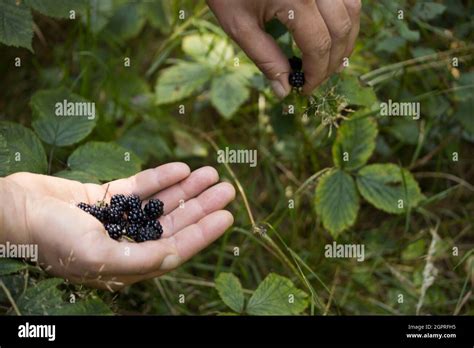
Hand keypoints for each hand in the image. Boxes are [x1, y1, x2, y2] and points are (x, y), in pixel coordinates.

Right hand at [1, 163, 234, 289]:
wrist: (16, 211)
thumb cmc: (53, 239)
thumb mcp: (98, 255)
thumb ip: (140, 260)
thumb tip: (177, 255)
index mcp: (127, 263)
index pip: (175, 247)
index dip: (203, 233)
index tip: (227, 216)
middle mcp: (126, 242)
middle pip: (174, 223)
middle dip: (201, 206)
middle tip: (227, 188)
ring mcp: (117, 219)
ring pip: (161, 203)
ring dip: (187, 189)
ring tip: (212, 172)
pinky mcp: (106, 197)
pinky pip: (140, 186)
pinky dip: (160, 178)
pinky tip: (182, 168)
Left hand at [207, 0, 360, 96]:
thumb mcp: (240, 26)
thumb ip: (265, 59)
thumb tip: (284, 91)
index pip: (319, 46)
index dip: (316, 73)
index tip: (306, 88)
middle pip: (342, 30)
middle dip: (333, 61)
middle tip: (317, 79)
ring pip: (353, 11)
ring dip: (346, 39)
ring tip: (329, 60)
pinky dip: (345, 18)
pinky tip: (332, 34)